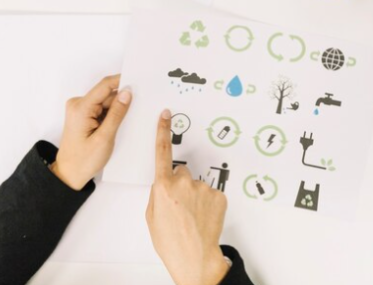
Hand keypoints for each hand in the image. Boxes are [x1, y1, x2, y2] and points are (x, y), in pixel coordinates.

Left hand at [51, 74, 131, 190]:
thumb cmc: (84, 160)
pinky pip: (102, 108)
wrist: (69, 174)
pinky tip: (115, 127)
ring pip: (106, 101)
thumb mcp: (105, 138)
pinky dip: (111, 115)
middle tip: (134, 114)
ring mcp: (80, 109)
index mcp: (81, 108)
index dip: (123, 82)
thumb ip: (117, 113)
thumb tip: (127, 93)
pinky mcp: (83, 114)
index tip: (140, 82)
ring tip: (121, 126)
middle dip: (122, 101)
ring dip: (117, 110)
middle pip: (107, 94)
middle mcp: (78, 104)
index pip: (105, 85)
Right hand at [147, 109, 230, 284]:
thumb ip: (158, 193)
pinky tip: (203, 216)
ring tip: (192, 216)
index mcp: (163, 187)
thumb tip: (164, 184)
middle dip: (179, 184)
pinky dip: (207, 202)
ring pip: (196, 185)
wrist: (194, 258)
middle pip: (181, 173)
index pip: (162, 152)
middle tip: (179, 206)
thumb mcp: (152, 216)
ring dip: (194, 195)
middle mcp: (184, 183)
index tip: (165, 115)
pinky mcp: (219, 195)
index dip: (162, 131)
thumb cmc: (170, 241)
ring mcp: (204, 188)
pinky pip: (210, 193)